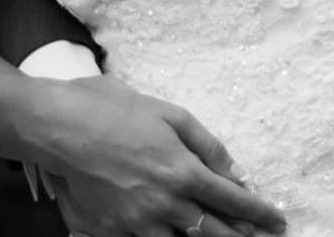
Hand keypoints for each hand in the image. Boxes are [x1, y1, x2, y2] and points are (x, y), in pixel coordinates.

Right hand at [33, 74, 286, 236]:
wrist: (56, 127)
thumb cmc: (109, 108)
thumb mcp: (164, 112)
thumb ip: (202, 141)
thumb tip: (231, 168)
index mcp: (181, 171)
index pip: (233, 200)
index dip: (260, 212)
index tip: (277, 220)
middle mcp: (166, 204)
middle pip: (216, 233)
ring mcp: (139, 225)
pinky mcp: (114, 234)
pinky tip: (174, 232)